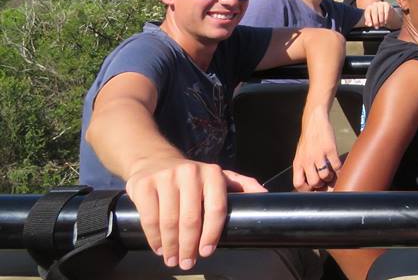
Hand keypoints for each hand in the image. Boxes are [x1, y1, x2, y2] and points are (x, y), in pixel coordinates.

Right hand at [125, 157, 264, 270]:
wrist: (155, 160)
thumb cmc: (193, 176)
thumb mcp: (219, 177)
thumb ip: (242, 185)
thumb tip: (266, 196)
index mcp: (213, 173)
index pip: (216, 208)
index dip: (212, 234)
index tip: (207, 252)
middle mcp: (190, 173)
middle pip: (191, 219)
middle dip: (189, 247)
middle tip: (187, 263)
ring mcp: (166, 178)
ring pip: (169, 222)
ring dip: (171, 247)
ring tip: (173, 259)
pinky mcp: (144, 185)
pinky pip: (149, 218)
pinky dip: (154, 238)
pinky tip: (159, 248)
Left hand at [292, 117, 340, 190]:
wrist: (314, 121)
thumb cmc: (308, 140)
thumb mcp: (301, 154)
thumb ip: (304, 168)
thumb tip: (312, 184)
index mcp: (298, 162)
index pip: (298, 184)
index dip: (306, 189)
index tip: (312, 187)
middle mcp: (307, 159)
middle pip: (313, 182)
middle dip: (320, 184)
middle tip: (323, 180)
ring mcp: (319, 154)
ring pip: (325, 176)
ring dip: (330, 177)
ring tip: (330, 172)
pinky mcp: (330, 149)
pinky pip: (336, 166)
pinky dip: (339, 169)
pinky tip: (338, 167)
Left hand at [362, 1, 392, 27]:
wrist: (385, 10)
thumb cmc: (377, 16)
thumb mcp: (371, 18)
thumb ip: (369, 21)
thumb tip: (369, 24)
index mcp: (369, 7)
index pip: (367, 13)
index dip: (368, 19)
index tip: (370, 25)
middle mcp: (374, 4)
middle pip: (374, 13)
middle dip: (375, 21)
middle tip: (377, 27)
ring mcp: (381, 4)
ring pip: (381, 12)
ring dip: (381, 20)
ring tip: (381, 25)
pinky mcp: (386, 4)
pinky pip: (386, 12)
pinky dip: (386, 18)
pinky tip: (385, 22)